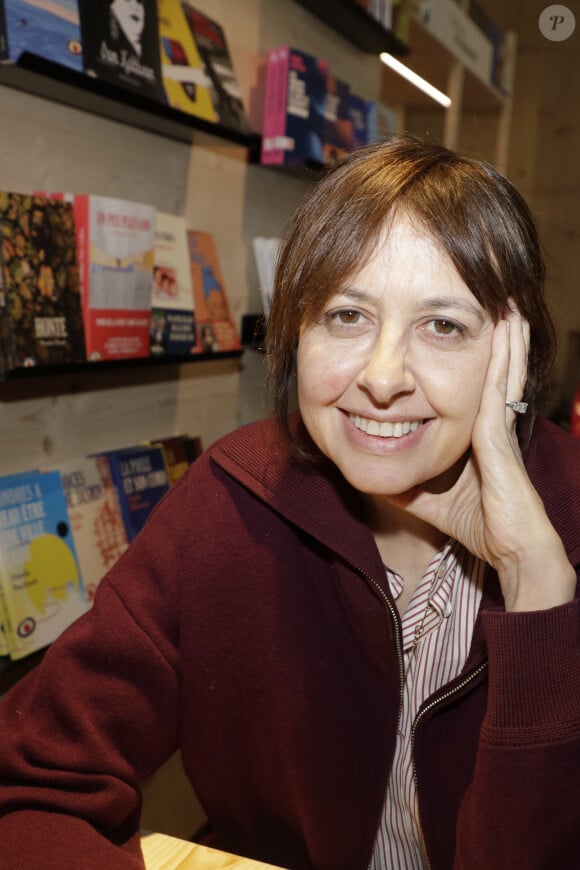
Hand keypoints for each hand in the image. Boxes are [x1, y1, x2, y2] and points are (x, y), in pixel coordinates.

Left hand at [389, 306, 575, 611]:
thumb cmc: (474, 523)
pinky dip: (503, 356)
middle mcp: (492, 422)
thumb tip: (372, 475)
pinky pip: (499, 387)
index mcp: (477, 433)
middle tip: (496, 295)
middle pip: (494, 367)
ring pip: (503, 368)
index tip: (463, 324)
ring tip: (505, 298)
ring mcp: (499, 426)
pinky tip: (506, 330)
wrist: (510, 548)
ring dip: (505, 333)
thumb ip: (404, 481)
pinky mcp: (500, 435)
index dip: (473, 354)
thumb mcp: (426, 496)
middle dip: (496, 332)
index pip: (472, 383)